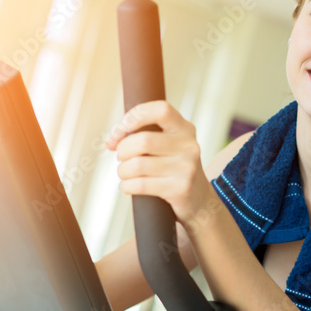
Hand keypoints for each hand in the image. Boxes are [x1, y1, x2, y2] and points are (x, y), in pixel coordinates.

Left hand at [104, 100, 212, 224]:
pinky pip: (141, 184)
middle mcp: (189, 146)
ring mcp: (186, 168)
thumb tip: (111, 141)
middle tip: (121, 157)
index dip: (136, 115)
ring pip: (137, 165)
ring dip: (122, 170)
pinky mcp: (180, 189)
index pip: (161, 110)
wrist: (199, 200)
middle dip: (122, 150)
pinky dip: (127, 186)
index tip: (122, 128)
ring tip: (125, 173)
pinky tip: (128, 186)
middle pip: (143, 141)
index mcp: (185, 129)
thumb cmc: (174, 169)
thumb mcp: (169, 146)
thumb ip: (144, 136)